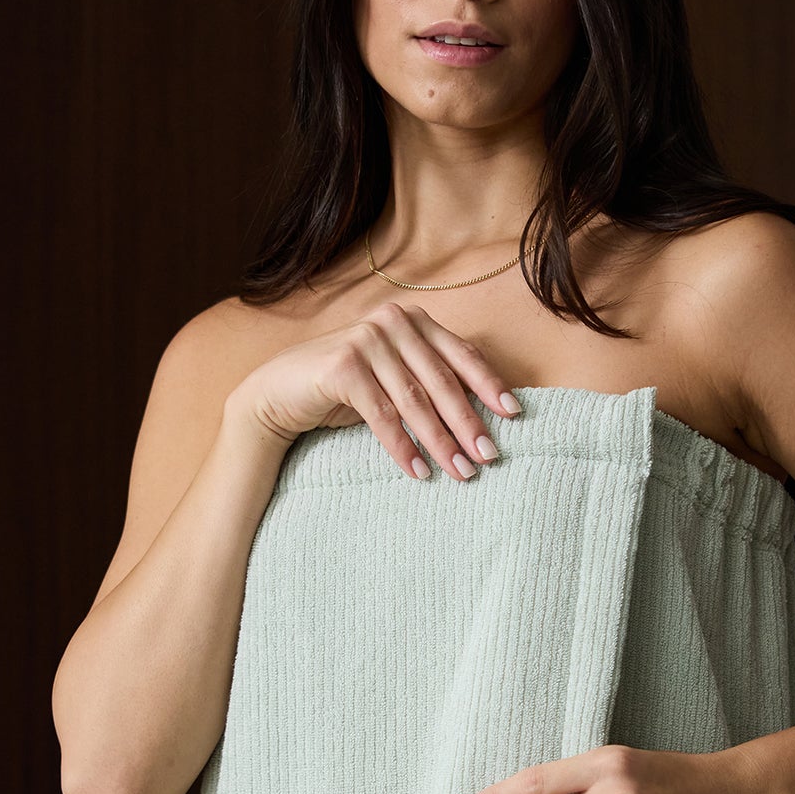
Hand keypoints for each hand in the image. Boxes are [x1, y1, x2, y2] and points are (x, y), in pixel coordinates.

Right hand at [225, 300, 521, 481]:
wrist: (280, 392)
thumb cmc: (345, 389)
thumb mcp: (394, 378)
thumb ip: (430, 379)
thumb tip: (485, 415)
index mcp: (412, 320)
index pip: (461, 355)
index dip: (489, 385)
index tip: (514, 415)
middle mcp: (392, 322)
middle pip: (442, 381)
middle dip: (468, 423)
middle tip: (490, 458)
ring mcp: (366, 339)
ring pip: (415, 400)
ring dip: (441, 441)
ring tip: (462, 473)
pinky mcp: (343, 365)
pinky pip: (381, 414)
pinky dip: (402, 446)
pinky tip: (418, 471)